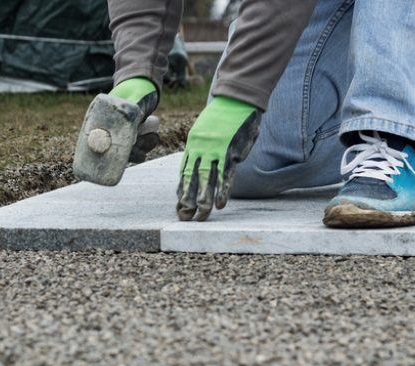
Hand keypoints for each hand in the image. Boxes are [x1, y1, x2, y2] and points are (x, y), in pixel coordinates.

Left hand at [177, 96, 260, 221]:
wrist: (235, 99)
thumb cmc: (221, 116)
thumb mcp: (203, 130)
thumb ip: (200, 147)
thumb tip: (199, 164)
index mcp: (193, 145)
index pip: (184, 172)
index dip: (181, 191)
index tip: (179, 206)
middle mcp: (201, 149)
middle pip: (192, 179)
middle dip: (188, 201)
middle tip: (185, 218)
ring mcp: (215, 151)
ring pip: (207, 180)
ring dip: (204, 200)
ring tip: (201, 216)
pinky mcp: (231, 151)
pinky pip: (225, 174)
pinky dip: (223, 190)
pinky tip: (220, 204)